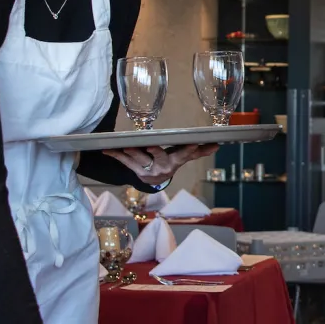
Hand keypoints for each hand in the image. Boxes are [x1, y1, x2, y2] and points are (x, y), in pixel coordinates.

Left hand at [104, 143, 219, 186]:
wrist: (154, 181)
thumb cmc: (170, 162)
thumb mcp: (182, 157)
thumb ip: (198, 151)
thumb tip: (217, 145)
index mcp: (175, 162)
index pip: (184, 155)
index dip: (188, 150)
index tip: (193, 143)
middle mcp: (162, 168)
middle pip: (159, 156)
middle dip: (155, 150)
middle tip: (150, 145)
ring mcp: (147, 170)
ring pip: (139, 159)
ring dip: (131, 152)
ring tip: (126, 145)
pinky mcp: (134, 172)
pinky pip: (124, 162)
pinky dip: (115, 155)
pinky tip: (106, 149)